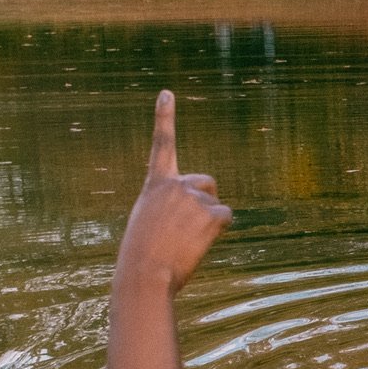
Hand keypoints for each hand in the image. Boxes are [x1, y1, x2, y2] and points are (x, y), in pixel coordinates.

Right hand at [117, 92, 231, 294]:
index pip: (161, 145)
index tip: (167, 93)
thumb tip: (195, 217)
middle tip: (185, 228)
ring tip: (185, 240)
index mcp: (154, 185)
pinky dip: (218, 230)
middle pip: (206, 183)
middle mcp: (175, 184)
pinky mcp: (210, 214)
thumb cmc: (142, 257)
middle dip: (204, 201)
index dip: (164, 118)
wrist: (144, 275)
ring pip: (215, 205)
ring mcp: (193, 197)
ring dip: (208, 222)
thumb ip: (169, 209)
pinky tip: (199, 243)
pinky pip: (226, 218)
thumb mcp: (148, 224)